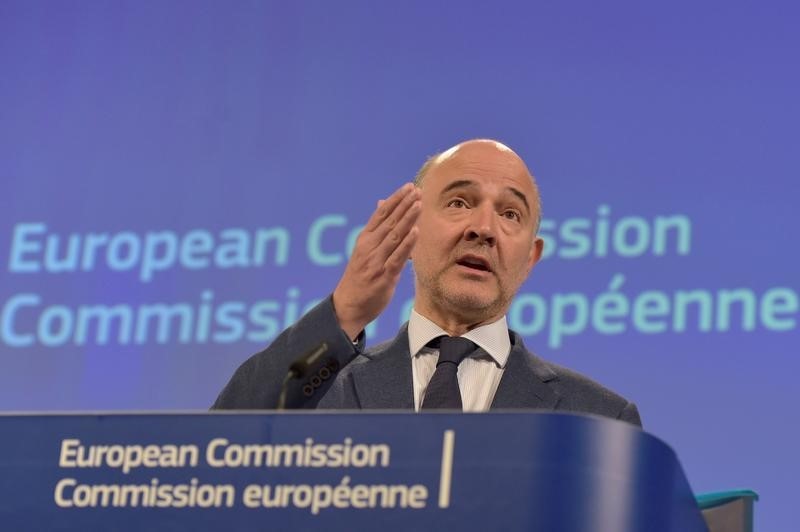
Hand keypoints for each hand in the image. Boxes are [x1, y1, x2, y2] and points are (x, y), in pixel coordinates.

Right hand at [332, 183, 420, 339]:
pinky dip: (407, 244)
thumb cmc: (359, 277)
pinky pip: (397, 257)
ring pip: (394, 236)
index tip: (408, 187)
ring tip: (419, 204)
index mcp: (364, 240)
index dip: (395, 200)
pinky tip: (415, 231)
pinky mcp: (384, 276)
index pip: (381, 214)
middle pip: (389, 222)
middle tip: (417, 190)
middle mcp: (369, 248)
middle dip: (404, 205)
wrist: (348, 305)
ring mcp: (376, 261)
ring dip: (407, 219)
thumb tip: (382, 204)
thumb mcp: (364, 250)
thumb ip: (376, 229)